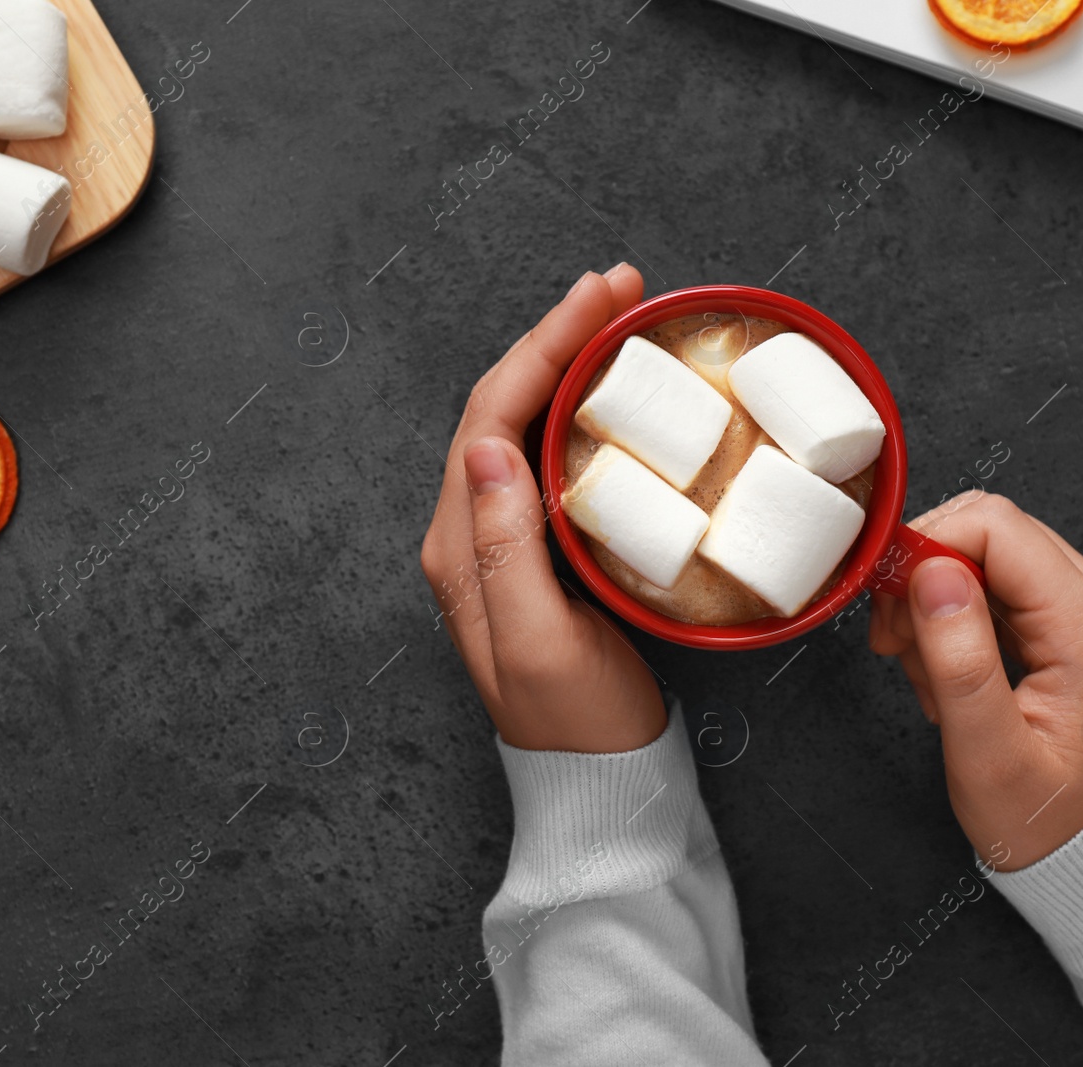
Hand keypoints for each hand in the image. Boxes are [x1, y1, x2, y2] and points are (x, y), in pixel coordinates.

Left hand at [420, 264, 666, 753]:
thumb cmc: (578, 721)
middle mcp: (469, 534)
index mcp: (460, 546)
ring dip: (567, 366)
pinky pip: (550, 461)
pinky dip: (579, 413)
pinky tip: (613, 396)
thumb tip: (487, 446)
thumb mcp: (541, 639)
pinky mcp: (538, 555)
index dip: (543, 347)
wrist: (597, 782)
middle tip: (621, 289)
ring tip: (621, 320)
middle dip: (557, 339)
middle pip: (504, 408)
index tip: (601, 297)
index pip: (491, 417)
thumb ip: (506, 545)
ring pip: (526, 427)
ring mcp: (502, 543)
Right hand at [867, 492, 1082, 871]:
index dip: (925, 548)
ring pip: (985, 553)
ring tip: (926, 673)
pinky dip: (954, 616)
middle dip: (924, 574)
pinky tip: (945, 669)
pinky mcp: (1069, 619)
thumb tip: (930, 571)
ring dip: (935, 601)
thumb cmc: (1046, 819)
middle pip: (989, 529)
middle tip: (894, 644)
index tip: (884, 603)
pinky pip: (996, 583)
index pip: (994, 527)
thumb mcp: (987, 754)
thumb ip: (959, 660)